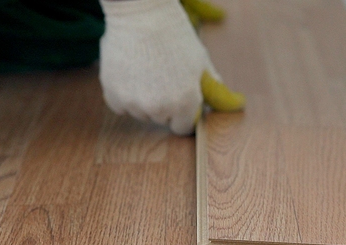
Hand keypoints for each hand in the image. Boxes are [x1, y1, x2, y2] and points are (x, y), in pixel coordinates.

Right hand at [99, 0, 240, 134]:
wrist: (141, 15)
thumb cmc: (174, 35)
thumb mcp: (201, 62)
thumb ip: (213, 88)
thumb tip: (232, 104)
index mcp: (186, 103)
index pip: (183, 128)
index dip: (183, 115)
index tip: (179, 102)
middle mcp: (160, 108)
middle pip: (161, 120)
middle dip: (164, 106)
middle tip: (163, 80)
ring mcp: (134, 103)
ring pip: (141, 113)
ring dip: (143, 101)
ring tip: (146, 73)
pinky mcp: (113, 95)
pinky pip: (121, 106)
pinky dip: (124, 95)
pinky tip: (131, 75)